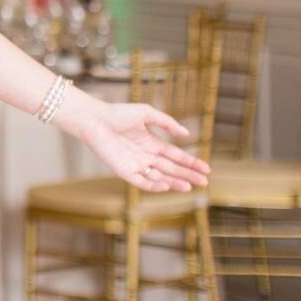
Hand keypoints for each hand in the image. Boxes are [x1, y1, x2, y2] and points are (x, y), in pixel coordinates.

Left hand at [76, 103, 211, 192]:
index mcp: (151, 142)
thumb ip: (166, 123)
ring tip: (189, 186)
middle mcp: (145, 155)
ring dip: (174, 182)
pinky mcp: (124, 170)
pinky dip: (153, 186)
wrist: (94, 119)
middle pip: (171, 168)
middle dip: (187, 175)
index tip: (207, 169)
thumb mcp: (146, 113)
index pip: (175, 155)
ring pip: (159, 177)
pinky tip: (166, 186)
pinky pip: (141, 182)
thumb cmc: (117, 113)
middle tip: (204, 182)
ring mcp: (135, 164)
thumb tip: (186, 134)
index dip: (191, 162)